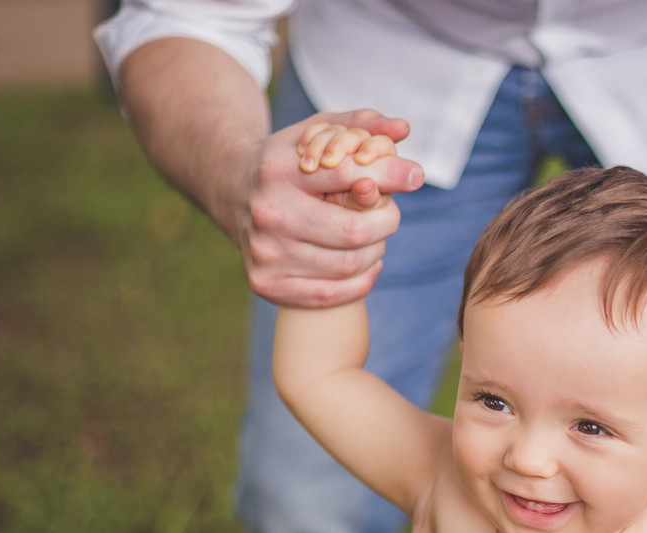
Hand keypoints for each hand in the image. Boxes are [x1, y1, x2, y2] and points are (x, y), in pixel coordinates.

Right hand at [235, 109, 424, 307]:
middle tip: (390, 215)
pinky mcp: (267, 283)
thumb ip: (362, 125)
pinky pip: (334, 294)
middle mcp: (269, 213)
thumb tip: (404, 129)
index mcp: (279, 171)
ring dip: (375, 252)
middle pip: (355, 231)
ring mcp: (266, 253)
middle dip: (386, 222)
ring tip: (373, 237)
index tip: (416, 176)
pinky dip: (362, 281)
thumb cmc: (290, 161)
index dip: (391, 176)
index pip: (348, 175)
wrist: (231, 192)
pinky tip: (367, 265)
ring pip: (349, 265)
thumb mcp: (317, 132)